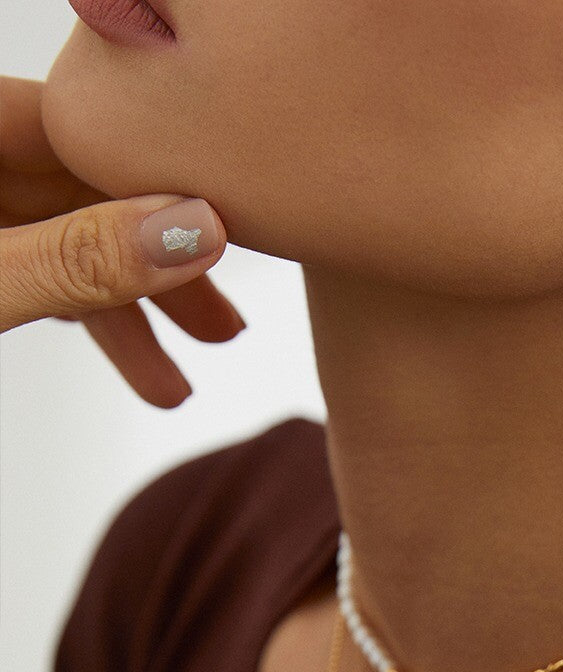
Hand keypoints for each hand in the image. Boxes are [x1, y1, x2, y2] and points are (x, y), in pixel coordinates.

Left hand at [0, 74, 245, 406]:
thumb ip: (79, 259)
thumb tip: (196, 230)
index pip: (89, 122)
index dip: (168, 164)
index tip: (241, 217)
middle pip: (95, 191)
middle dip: (165, 261)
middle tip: (226, 323)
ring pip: (76, 244)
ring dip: (134, 312)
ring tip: (179, 384)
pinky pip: (48, 277)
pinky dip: (93, 323)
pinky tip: (140, 366)